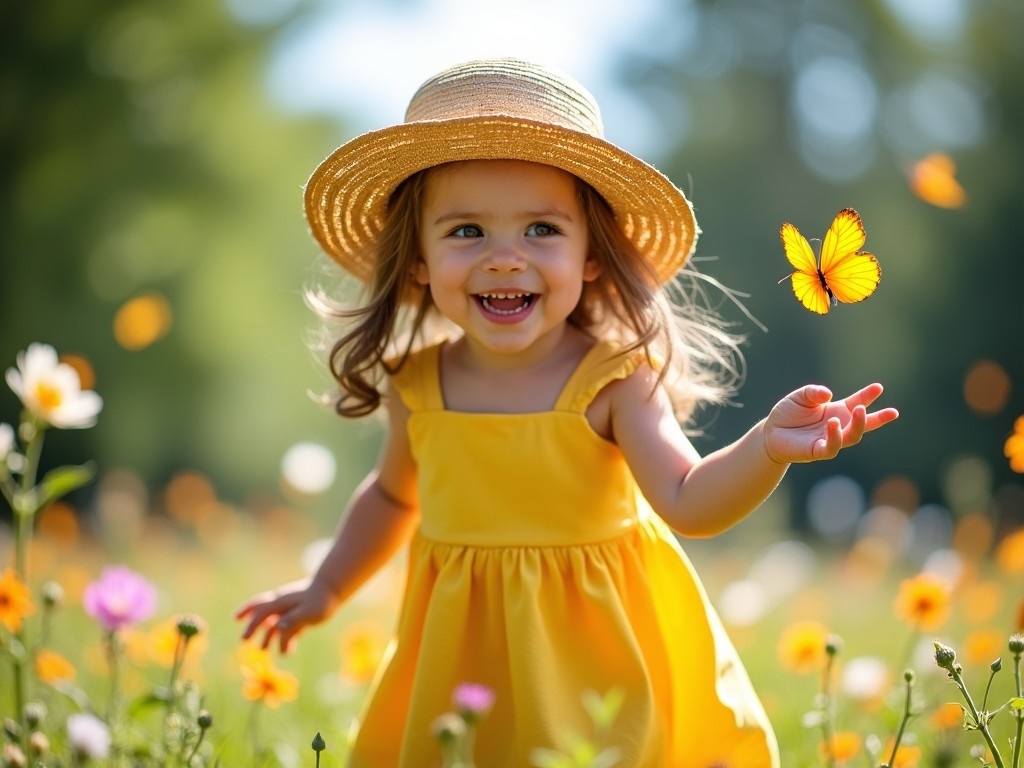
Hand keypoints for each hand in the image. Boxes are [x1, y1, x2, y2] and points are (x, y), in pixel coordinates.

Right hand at [235, 578, 337, 653]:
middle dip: (252, 625)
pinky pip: (287, 628)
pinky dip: (286, 640)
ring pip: (274, 624)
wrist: (334, 590)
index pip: (261, 613)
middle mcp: (281, 604)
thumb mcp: (308, 612)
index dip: (251, 625)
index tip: (244, 639)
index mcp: (281, 601)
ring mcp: (289, 610)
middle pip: (261, 613)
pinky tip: (289, 651)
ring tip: (264, 649)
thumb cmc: (320, 600)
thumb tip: (276, 627)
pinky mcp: (298, 616)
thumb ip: (292, 620)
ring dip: (269, 636)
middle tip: (244, 639)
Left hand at [762, 383, 898, 463]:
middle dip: (879, 419)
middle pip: (863, 424)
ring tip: (858, 410)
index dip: (868, 396)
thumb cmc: (788, 413)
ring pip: (852, 437)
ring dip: (858, 425)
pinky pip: (832, 447)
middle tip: (892, 412)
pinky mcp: (818, 451)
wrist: (771, 432)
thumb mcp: (800, 397)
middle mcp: (837, 425)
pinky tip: (833, 423)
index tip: (879, 388)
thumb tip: (828, 395)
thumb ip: (813, 392)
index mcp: (836, 411)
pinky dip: (835, 436)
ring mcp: (829, 439)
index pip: (857, 403)